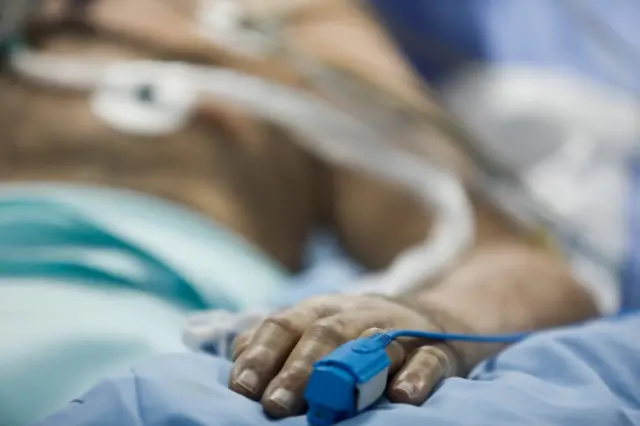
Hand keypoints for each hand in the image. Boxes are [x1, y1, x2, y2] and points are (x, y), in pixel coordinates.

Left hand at [228, 294, 465, 417]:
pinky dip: (417, 376)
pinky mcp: (437, 347)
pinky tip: (402, 396)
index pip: (284, 324)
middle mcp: (357, 313)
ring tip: (327, 406)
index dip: (261, 354)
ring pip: (373, 343)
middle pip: (324, 333)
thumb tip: (237, 356)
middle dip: (297, 369)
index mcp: (321, 310)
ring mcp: (399, 327)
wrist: (435, 317)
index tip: (240, 387)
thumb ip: (278, 340)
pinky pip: (429, 358)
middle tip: (275, 405)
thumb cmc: (360, 332)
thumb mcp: (317, 326)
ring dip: (348, 372)